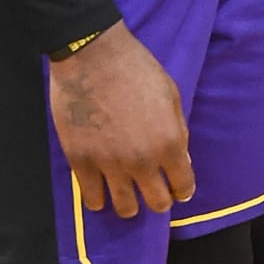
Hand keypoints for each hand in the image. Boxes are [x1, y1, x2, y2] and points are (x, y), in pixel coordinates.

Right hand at [48, 20, 194, 218]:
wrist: (92, 55)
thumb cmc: (136, 68)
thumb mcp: (171, 95)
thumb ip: (178, 131)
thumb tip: (182, 160)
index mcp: (169, 144)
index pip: (183, 186)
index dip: (182, 190)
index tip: (176, 188)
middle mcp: (142, 161)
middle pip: (157, 204)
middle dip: (158, 200)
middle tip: (151, 190)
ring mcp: (109, 164)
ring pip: (124, 209)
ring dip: (129, 205)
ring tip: (125, 194)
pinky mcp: (80, 161)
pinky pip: (91, 198)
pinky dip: (98, 199)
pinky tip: (100, 192)